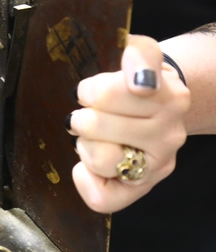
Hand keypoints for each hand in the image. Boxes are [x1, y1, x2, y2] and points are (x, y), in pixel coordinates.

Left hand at [69, 35, 189, 212]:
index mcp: (169, 95)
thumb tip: (140, 81)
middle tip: (87, 114)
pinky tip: (87, 164)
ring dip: (84, 145)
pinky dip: (86, 179)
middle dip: (83, 116)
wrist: (157, 103)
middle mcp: (169, 133)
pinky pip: (102, 197)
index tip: (90, 90)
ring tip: (89, 137)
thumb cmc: (135, 81)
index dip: (91, 91)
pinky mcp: (142, 188)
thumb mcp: (140, 54)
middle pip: (97, 126)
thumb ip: (140, 54)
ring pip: (101, 160)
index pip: (113, 94)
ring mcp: (158, 164)